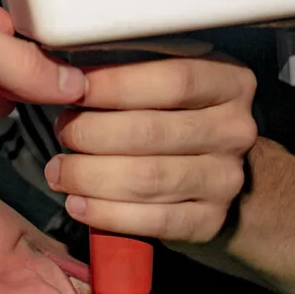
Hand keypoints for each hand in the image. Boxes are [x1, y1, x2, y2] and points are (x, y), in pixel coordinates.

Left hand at [44, 51, 258, 242]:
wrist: (215, 174)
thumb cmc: (176, 119)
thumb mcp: (166, 82)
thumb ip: (131, 72)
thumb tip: (69, 72)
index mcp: (229, 84)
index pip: (174, 80)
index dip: (117, 85)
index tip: (75, 88)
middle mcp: (235, 131)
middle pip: (151, 132)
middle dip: (92, 133)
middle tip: (64, 133)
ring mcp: (225, 179)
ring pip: (147, 178)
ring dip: (90, 176)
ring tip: (60, 171)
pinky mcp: (210, 221)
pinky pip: (152, 220)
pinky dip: (106, 213)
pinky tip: (78, 203)